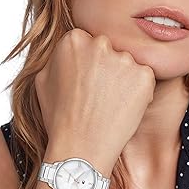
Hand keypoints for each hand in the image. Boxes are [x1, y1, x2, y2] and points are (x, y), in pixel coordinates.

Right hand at [35, 28, 155, 175]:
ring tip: (111, 108)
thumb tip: (66, 55)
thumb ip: (56, 59)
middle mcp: (100, 44)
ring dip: (124, 82)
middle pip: (110, 51)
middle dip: (108, 70)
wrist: (81, 148)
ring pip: (128, 66)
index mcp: (74, 40)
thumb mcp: (43, 82)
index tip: (88, 86)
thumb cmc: (60, 121)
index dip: (90, 67)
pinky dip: (139, 94)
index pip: (89, 44)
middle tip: (101, 99)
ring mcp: (124, 60)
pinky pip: (145, 80)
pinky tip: (124, 111)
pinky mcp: (144, 77)